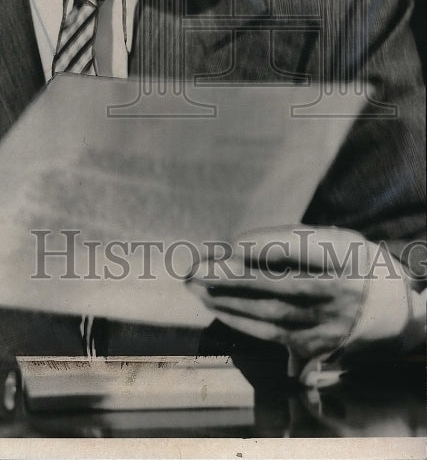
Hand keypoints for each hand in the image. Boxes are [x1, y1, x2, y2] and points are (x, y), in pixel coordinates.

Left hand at [186, 226, 370, 362]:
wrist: (389, 313)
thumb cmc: (351, 264)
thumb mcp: (337, 240)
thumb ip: (295, 240)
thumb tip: (240, 246)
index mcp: (347, 258)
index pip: (302, 250)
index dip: (264, 246)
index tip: (230, 243)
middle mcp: (339, 294)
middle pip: (278, 285)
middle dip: (231, 276)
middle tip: (196, 268)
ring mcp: (327, 324)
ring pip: (270, 314)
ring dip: (227, 300)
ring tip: (196, 286)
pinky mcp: (315, 346)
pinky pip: (271, 334)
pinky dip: (240, 320)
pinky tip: (216, 307)